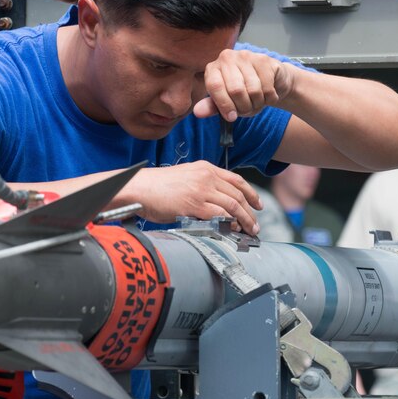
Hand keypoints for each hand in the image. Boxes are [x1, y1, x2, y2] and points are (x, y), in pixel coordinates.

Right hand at [126, 161, 261, 233]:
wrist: (139, 187)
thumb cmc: (157, 186)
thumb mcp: (185, 178)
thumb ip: (202, 186)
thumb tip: (217, 204)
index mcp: (205, 168)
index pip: (236, 180)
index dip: (251, 193)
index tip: (258, 204)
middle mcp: (206, 176)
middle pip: (238, 194)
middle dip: (250, 212)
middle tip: (255, 225)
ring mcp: (201, 189)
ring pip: (233, 206)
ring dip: (244, 220)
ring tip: (249, 231)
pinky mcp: (194, 204)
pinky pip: (220, 215)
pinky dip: (229, 223)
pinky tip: (233, 230)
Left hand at [192, 49, 295, 121]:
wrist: (271, 82)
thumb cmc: (244, 93)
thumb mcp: (225, 102)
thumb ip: (212, 107)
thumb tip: (198, 112)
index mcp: (213, 68)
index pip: (215, 86)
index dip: (224, 105)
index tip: (231, 117)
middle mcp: (227, 58)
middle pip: (235, 90)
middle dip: (244, 107)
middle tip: (247, 109)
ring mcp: (246, 56)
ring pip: (253, 90)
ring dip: (258, 103)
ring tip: (257, 101)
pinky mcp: (264, 59)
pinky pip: (267, 88)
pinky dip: (270, 98)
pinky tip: (268, 95)